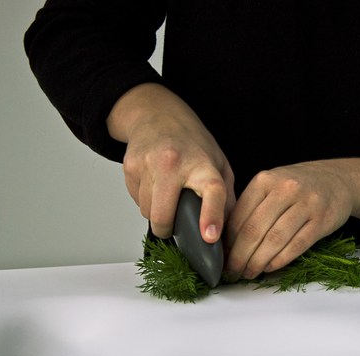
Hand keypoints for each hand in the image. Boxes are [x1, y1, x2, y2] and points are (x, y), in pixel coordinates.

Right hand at [107, 83, 234, 241]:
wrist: (157, 115)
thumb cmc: (192, 142)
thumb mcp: (219, 164)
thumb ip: (227, 197)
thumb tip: (229, 232)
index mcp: (203, 164)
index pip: (212, 191)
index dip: (211, 216)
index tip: (210, 236)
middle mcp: (174, 162)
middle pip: (164, 214)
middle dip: (167, 230)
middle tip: (173, 229)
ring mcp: (149, 164)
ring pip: (147, 211)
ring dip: (156, 214)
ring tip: (166, 198)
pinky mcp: (130, 166)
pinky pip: (135, 200)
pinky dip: (145, 201)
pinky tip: (154, 186)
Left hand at [226, 157, 359, 279]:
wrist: (336, 180)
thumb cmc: (297, 188)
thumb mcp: (271, 186)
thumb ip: (251, 207)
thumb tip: (227, 242)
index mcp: (264, 180)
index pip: (239, 216)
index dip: (228, 242)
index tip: (222, 258)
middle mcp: (284, 189)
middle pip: (254, 230)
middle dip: (240, 256)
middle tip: (233, 272)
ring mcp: (306, 204)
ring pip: (275, 240)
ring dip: (258, 261)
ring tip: (250, 273)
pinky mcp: (322, 220)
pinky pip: (297, 245)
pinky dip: (280, 260)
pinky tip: (270, 268)